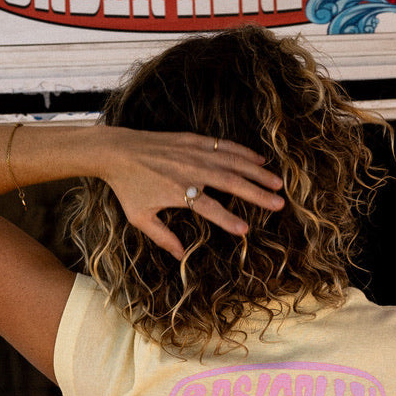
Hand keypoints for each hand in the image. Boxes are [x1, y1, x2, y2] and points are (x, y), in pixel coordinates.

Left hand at [95, 127, 285, 259]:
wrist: (117, 151)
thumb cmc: (127, 187)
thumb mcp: (139, 217)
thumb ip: (161, 237)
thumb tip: (180, 255)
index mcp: (177, 191)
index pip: (209, 208)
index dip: (228, 219)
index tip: (246, 229)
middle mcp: (190, 170)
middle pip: (230, 183)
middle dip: (257, 193)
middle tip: (279, 203)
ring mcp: (193, 153)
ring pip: (232, 162)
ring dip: (257, 173)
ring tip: (277, 183)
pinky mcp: (193, 140)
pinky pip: (223, 145)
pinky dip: (243, 152)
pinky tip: (259, 160)